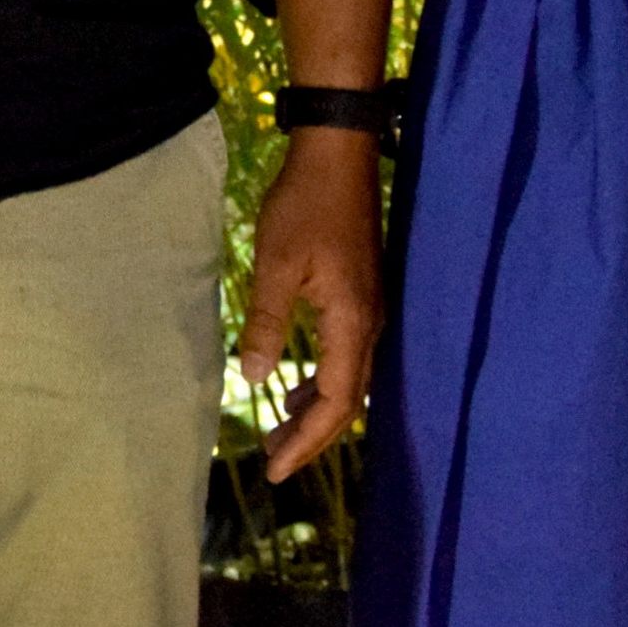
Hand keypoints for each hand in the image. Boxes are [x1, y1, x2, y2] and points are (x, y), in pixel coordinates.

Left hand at [238, 127, 383, 481]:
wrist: (338, 157)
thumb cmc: (304, 206)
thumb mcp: (276, 265)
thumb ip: (268, 324)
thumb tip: (256, 380)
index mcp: (353, 324)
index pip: (334, 403)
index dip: (306, 442)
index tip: (274, 470)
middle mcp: (371, 326)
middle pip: (347, 401)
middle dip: (311, 437)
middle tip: (273, 461)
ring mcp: (371, 311)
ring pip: (349, 381)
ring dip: (316, 411)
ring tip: (279, 431)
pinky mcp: (363, 297)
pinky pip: (348, 358)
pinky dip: (322, 382)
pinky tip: (296, 385)